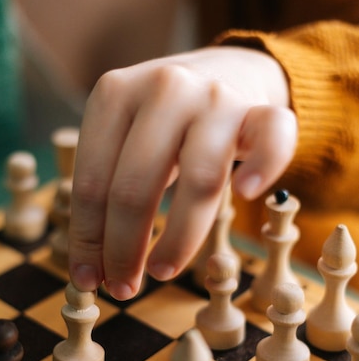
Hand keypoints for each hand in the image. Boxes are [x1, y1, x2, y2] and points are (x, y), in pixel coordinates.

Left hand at [69, 46, 296, 299]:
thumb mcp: (124, 139)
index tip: (88, 279)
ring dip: (178, 240)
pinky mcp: (261, 111)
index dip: (87, 239)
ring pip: (199, 181)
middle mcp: (164, 89)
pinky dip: (262, 168)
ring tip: (162, 272)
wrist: (226, 72)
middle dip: (123, 250)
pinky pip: (272, 141)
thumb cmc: (166, 123)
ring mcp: (216, 98)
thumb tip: (91, 269)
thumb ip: (106, 189)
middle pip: (135, 188)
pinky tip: (245, 193)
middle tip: (122, 288)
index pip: (91, 182)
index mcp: (113, 94)